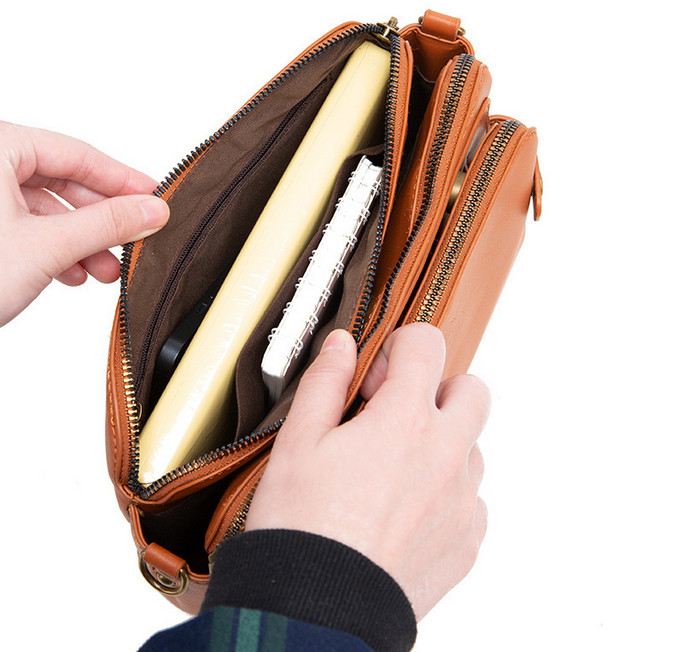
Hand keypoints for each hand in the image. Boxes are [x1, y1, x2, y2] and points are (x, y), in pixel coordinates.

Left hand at [0, 121, 169, 325]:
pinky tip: (73, 273)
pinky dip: (56, 250)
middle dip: (101, 222)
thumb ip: (107, 224)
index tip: (154, 198)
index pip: (76, 153)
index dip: (122, 180)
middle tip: (135, 242)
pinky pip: (27, 227)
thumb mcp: (47, 246)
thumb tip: (152, 211)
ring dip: (82, 242)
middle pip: (63, 183)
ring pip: (46, 210)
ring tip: (106, 271)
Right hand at [245, 323, 489, 619]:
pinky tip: (405, 512)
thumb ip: (326, 381)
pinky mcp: (467, 542)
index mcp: (406, 420)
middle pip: (473, 391)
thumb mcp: (299, 439)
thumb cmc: (302, 526)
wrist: (317, 610)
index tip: (377, 375)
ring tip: (393, 471)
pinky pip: (472, 500)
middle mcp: (447, 455)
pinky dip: (446, 494)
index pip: (428, 344)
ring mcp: (463, 501)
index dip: (398, 348)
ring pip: (472, 447)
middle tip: (395, 415)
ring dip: (442, 445)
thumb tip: (342, 345)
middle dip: (438, 390)